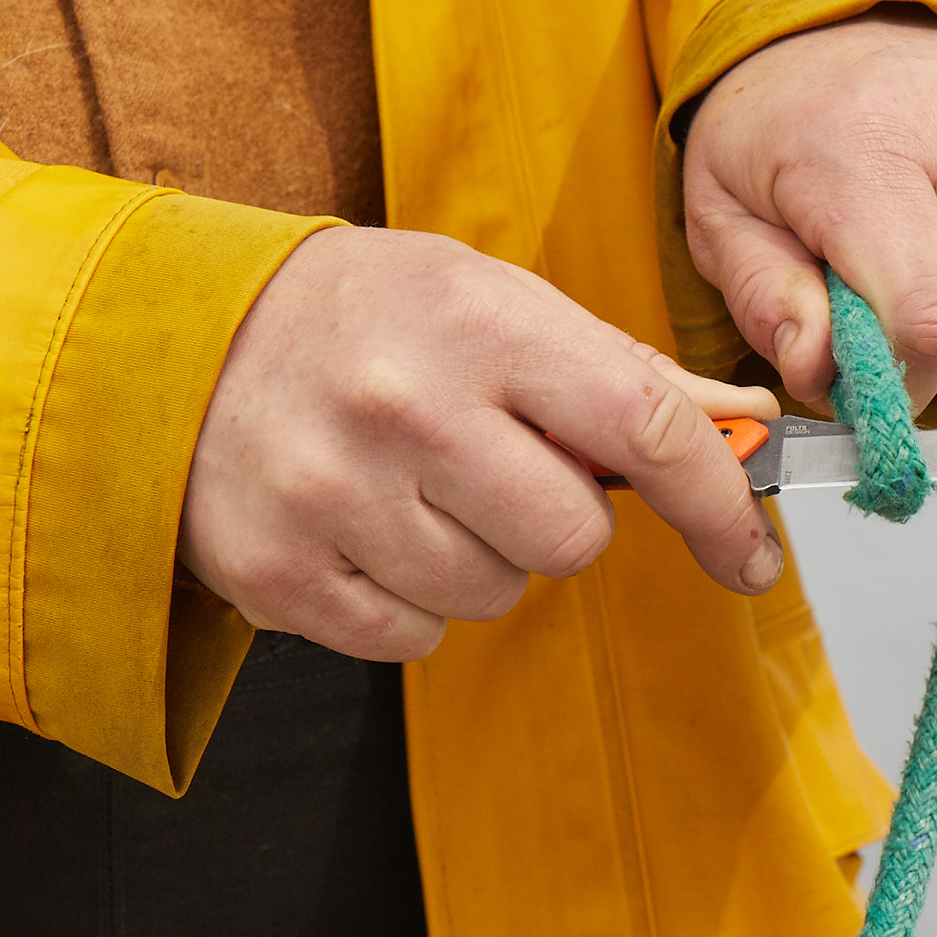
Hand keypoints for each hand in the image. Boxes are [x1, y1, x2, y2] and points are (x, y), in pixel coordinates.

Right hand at [178, 227, 782, 660]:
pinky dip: (411, 597)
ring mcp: (333, 495)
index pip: (643, 426)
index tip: (750, 554)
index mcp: (479, 323)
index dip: (717, 502)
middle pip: (572, 538)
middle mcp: (406, 407)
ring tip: (417, 489)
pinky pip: (414, 638)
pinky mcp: (279, 574)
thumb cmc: (367, 316)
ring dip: (482, 556)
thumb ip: (616, 367)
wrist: (186, 339)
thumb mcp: (490, 299)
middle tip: (500, 471)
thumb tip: (738, 423)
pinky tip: (368, 528)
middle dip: (561, 519)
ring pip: (495, 595)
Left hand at [682, 5, 936, 409]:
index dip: (896, 379)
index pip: (925, 318)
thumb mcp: (722, 216)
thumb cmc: (774, 131)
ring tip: (913, 264)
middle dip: (920, 350)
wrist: (835, 28)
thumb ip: (764, 299)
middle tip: (873, 311)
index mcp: (866, 145)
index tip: (863, 380)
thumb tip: (819, 372)